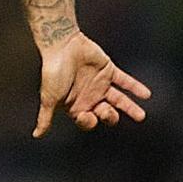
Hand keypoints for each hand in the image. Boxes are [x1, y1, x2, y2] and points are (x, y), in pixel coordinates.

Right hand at [35, 31, 151, 137]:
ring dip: (130, 108)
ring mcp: (100, 84)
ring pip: (119, 100)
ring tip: (141, 116)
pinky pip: (125, 81)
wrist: (62, 46)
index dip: (90, 122)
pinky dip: (135, 87)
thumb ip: (45, 118)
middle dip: (110, 117)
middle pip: (106, 114)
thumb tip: (36, 136)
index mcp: (76, 105)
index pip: (88, 121)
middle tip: (108, 112)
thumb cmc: (53, 72)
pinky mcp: (109, 71)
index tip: (88, 116)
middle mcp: (90, 97)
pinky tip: (146, 95)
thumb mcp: (49, 98)